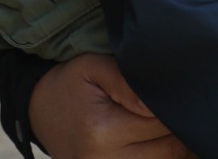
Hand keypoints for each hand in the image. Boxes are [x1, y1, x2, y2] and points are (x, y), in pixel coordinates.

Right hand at [30, 54, 194, 158]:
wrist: (40, 112)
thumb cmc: (70, 85)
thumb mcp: (92, 67)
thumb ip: (127, 80)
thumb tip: (156, 100)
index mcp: (102, 131)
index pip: (159, 121)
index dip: (172, 104)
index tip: (173, 88)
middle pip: (168, 148)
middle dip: (177, 124)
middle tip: (174, 102)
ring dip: (173, 142)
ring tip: (165, 118)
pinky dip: (159, 152)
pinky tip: (157, 136)